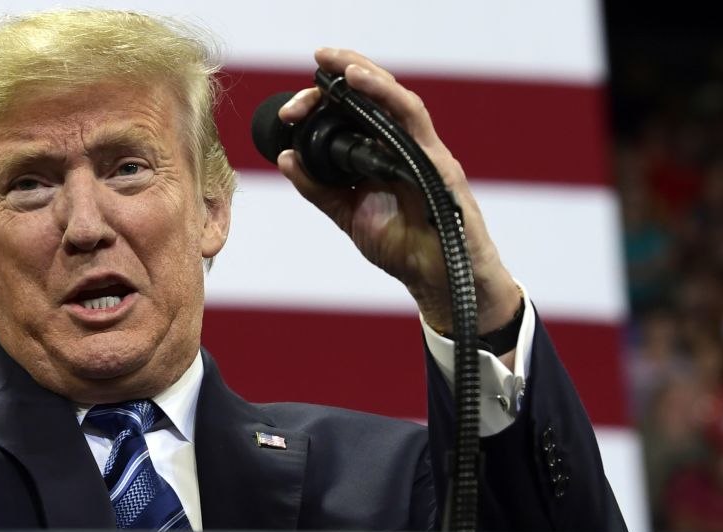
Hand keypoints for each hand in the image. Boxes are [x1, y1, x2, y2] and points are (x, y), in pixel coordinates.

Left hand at [276, 48, 519, 336]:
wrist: (435, 279)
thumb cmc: (402, 245)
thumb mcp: (348, 214)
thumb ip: (317, 188)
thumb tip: (285, 157)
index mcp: (380, 153)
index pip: (352, 112)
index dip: (322, 101)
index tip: (290, 111)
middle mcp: (402, 144)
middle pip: (373, 95)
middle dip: (343, 72)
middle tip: (316, 60)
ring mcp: (422, 149)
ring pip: (394, 97)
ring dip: (365, 74)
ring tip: (337, 62)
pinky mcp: (437, 161)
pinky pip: (413, 120)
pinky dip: (387, 97)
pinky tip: (363, 83)